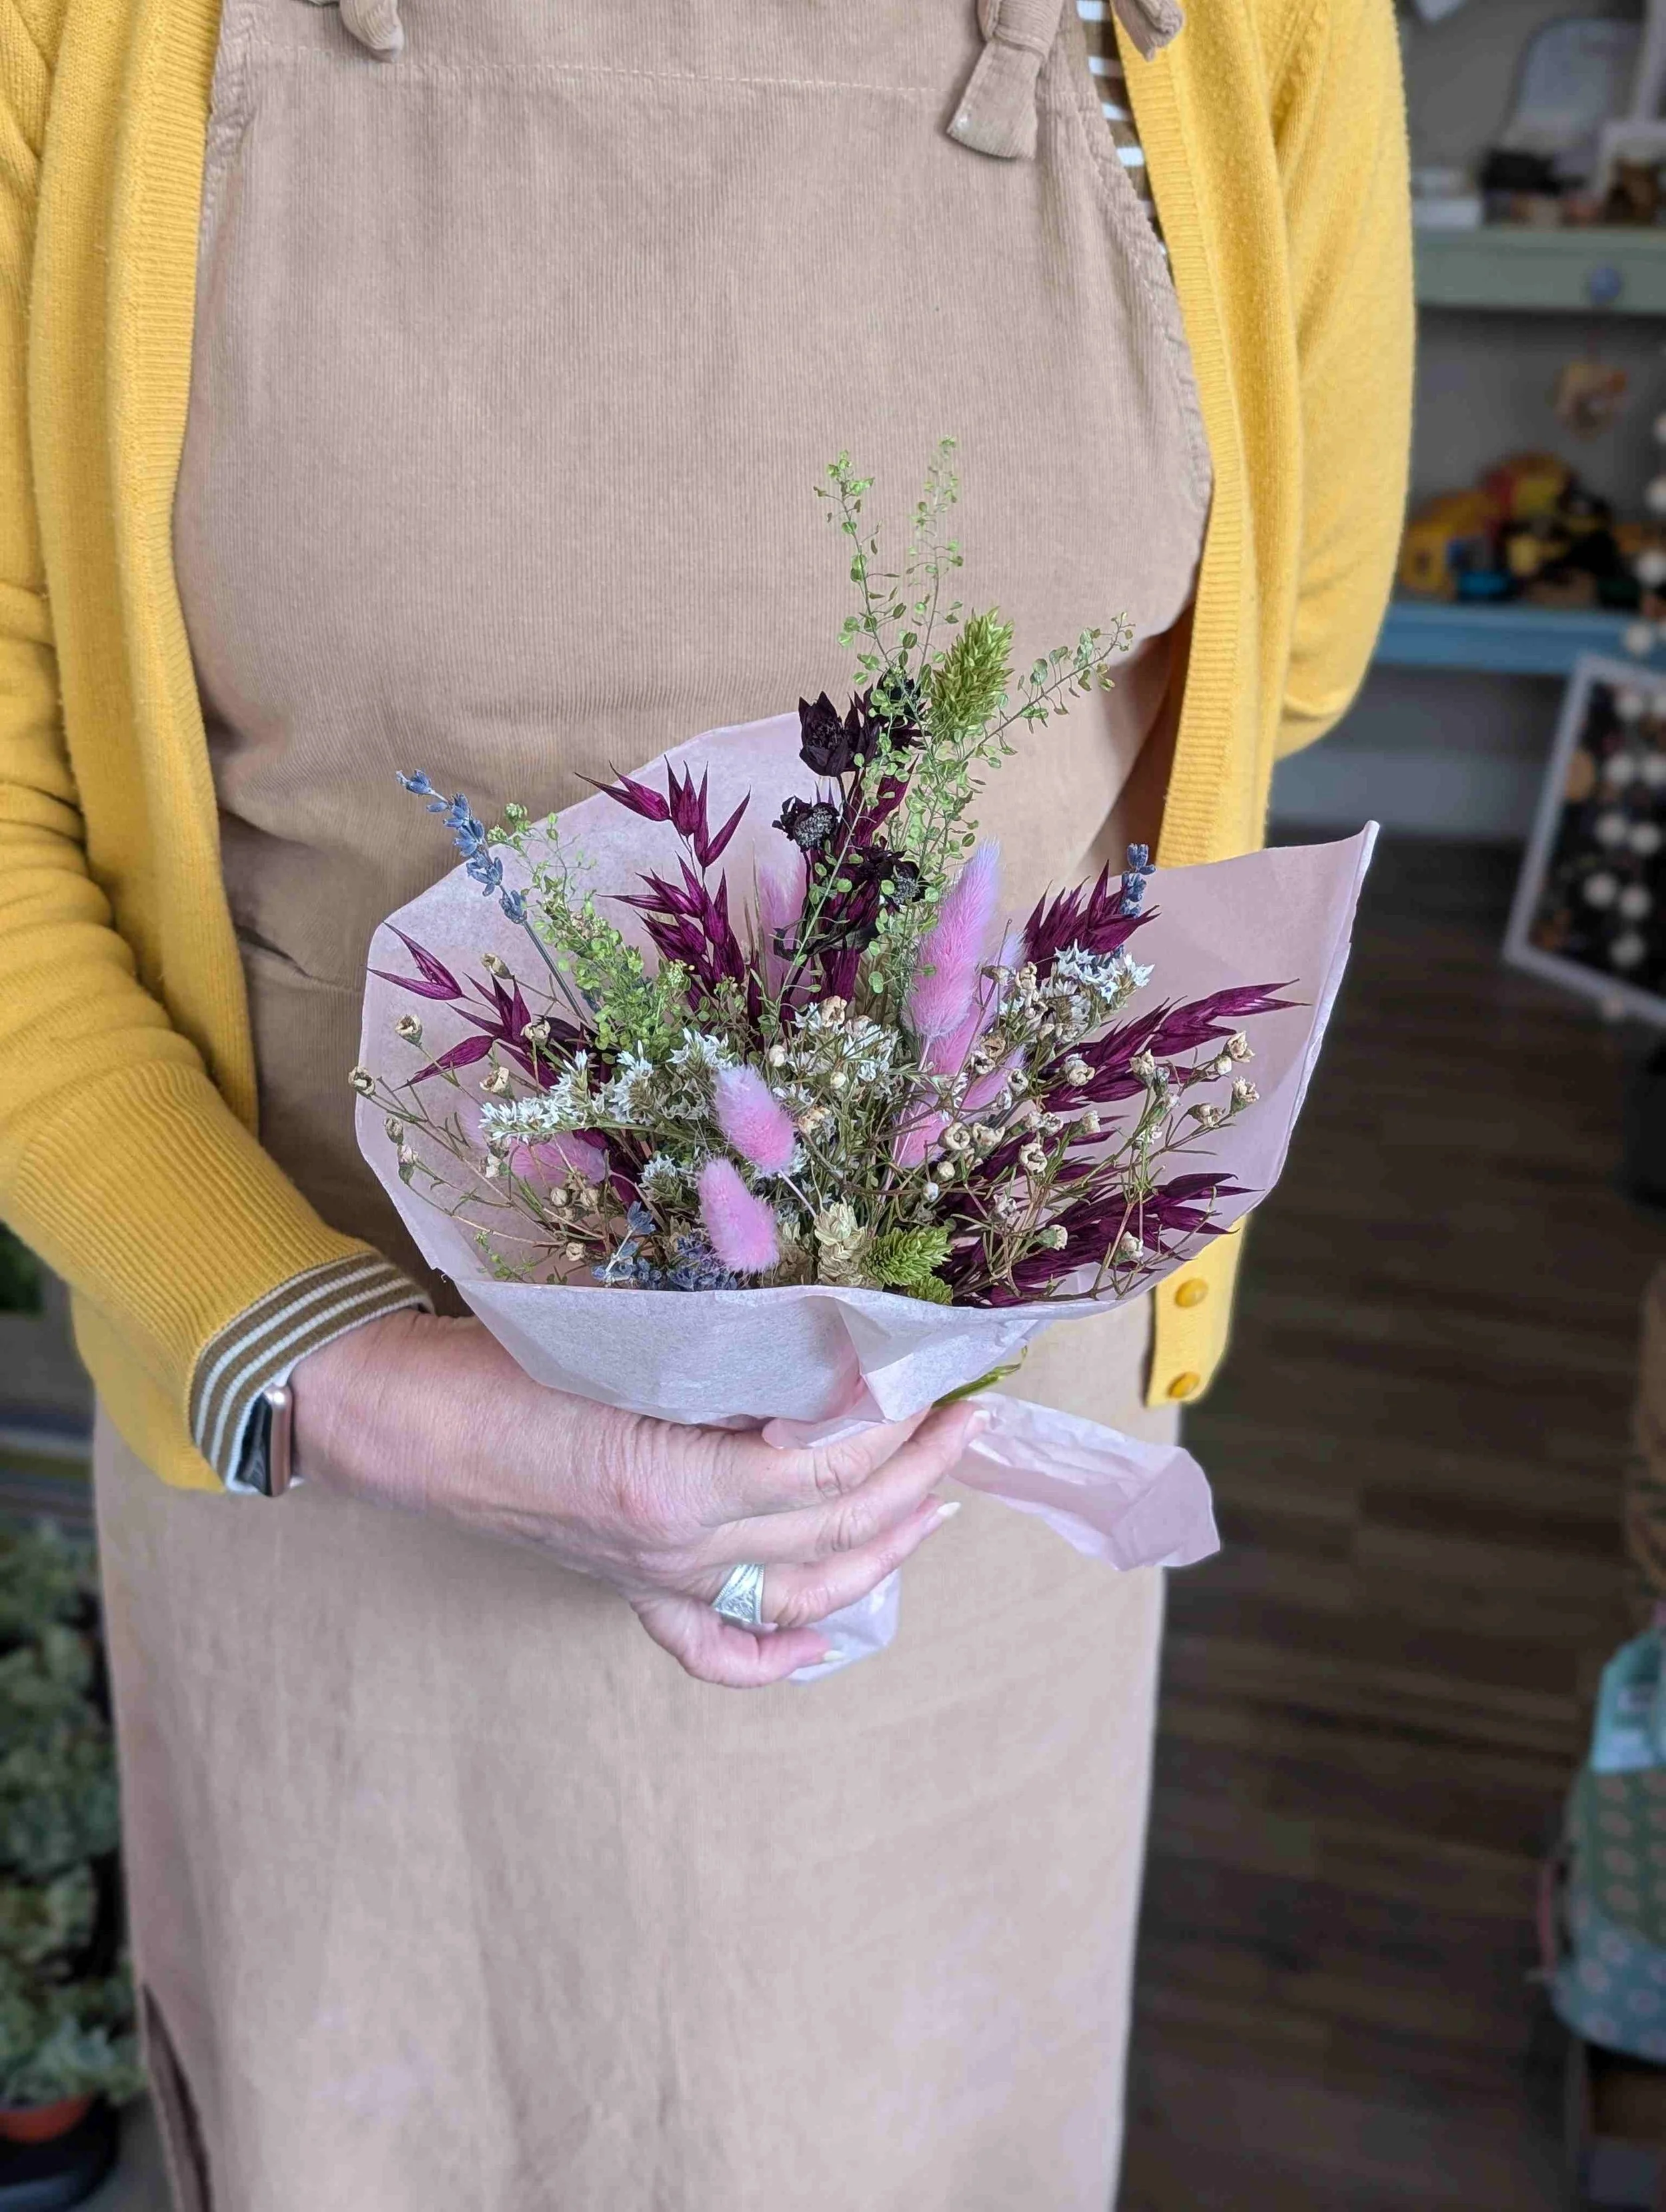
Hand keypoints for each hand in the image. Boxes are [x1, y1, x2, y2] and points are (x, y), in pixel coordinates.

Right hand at [290, 1310, 980, 1687]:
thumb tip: (831, 1356)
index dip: (894, 1420)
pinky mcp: (631, 1590)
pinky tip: (831, 1635)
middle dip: (917, 1471)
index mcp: (674, 1481)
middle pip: (832, 1524)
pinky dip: (782, 1653)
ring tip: (937, 1505)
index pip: (825, 1460)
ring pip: (800, 1589)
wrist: (408, 1420)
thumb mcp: (624, 1340)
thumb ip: (728, 1361)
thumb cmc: (502, 1356)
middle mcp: (677, 1547)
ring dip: (883, 1552)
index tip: (937, 1371)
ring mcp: (657, 1579)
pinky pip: (716, 1648)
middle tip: (968, 1418)